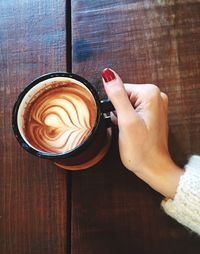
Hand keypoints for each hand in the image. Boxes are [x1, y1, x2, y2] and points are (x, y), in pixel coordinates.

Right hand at [102, 68, 183, 198]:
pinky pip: (132, 111)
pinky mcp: (151, 114)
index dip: (114, 106)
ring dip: (122, 117)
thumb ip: (117, 95)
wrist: (152, 167)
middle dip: (119, 112)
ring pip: (126, 104)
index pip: (120, 88)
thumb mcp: (126, 121)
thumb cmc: (141, 149)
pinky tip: (131, 131)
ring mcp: (154, 105)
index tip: (121, 119)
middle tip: (125, 127)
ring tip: (129, 130)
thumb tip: (107, 74)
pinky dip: (127, 120)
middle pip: (123, 96)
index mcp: (150, 93)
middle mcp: (155, 96)